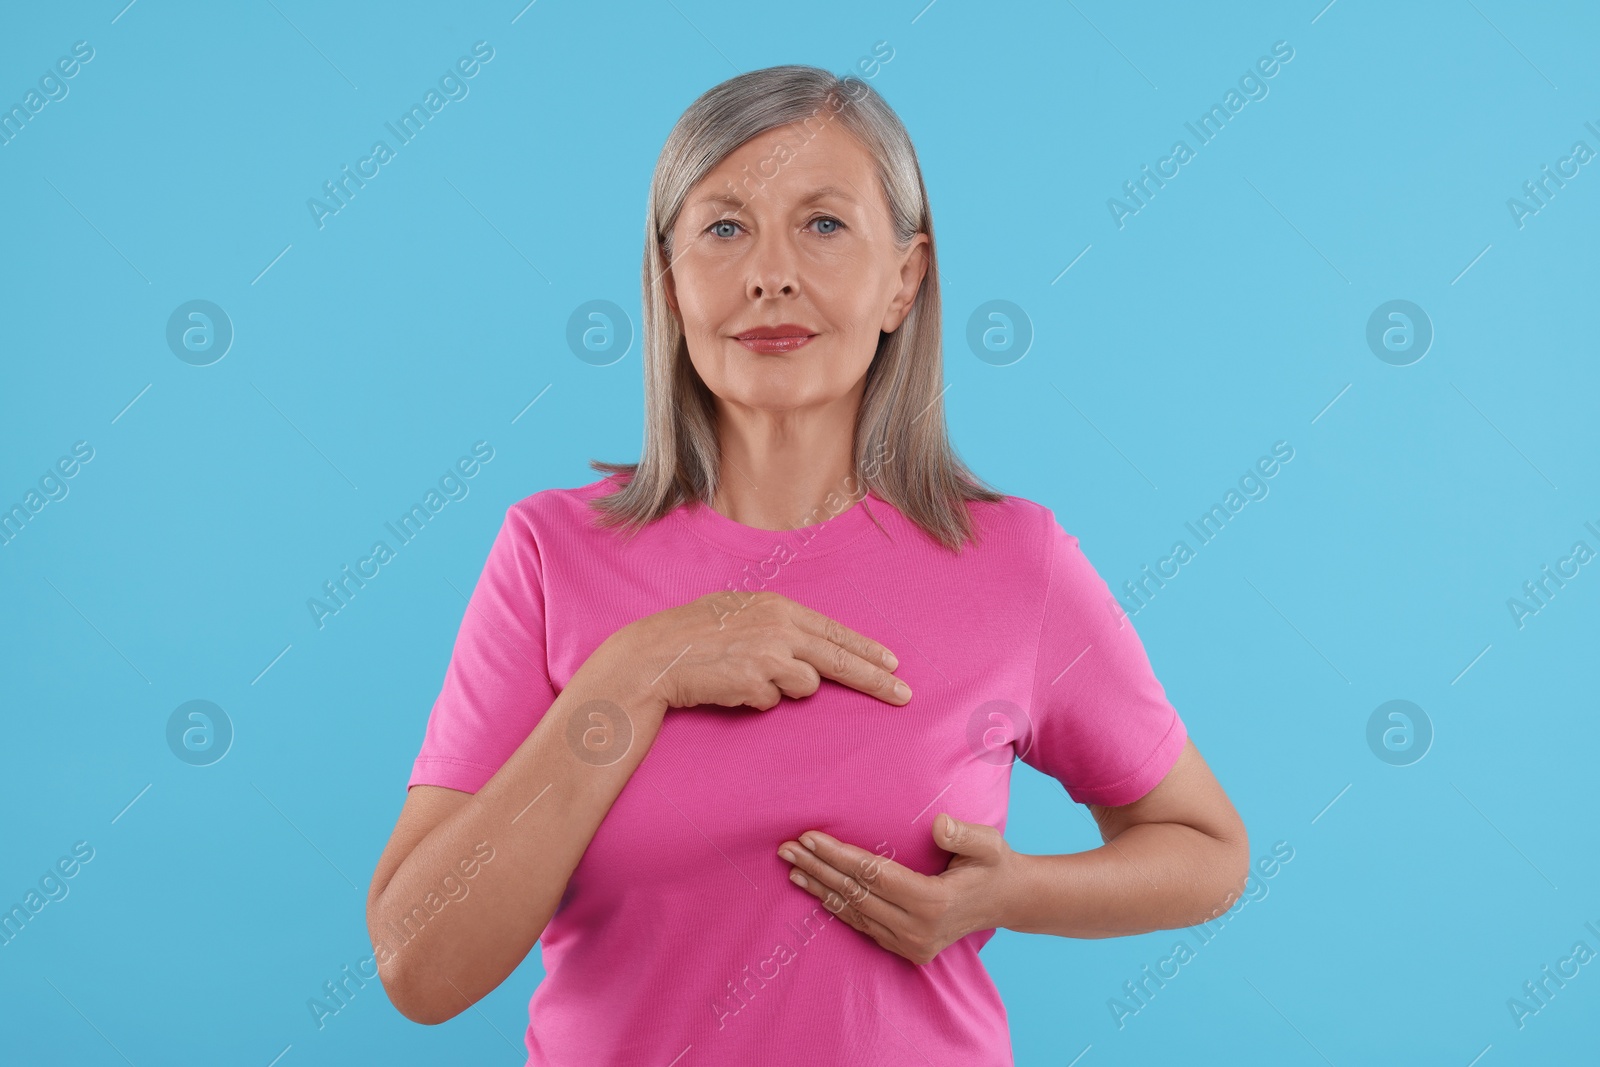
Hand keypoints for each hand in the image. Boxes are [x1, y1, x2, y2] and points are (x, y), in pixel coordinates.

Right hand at [610, 590, 910, 711]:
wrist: (654, 655)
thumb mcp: (738, 613)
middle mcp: (780, 627)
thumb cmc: (692, 635)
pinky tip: (730, 686)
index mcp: (778, 606)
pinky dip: (756, 700)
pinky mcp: (756, 682)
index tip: (892, 664)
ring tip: (745, 675)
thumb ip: (776, 626)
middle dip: (876, 680)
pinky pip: (772, 702)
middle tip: (904, 695)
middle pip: (841, 660)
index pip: (835, 631)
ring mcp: (770, 655)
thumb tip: (808, 652)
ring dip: (782, 689)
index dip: (866, 649)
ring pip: (804, 686)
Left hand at [777, 814, 1013, 965]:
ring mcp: (911, 944)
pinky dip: (836, 907)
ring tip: (791, 868)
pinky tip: (816, 890)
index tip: (809, 836)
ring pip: (854, 913)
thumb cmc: (993, 864)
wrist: (1007, 901)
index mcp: (933, 901)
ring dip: (820, 889)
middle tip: (785, 848)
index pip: (873, 874)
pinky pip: (863, 926)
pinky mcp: (907, 950)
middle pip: (856, 893)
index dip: (838, 854)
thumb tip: (938, 824)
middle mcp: (918, 928)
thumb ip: (964, 834)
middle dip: (818, 869)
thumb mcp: (988, 844)